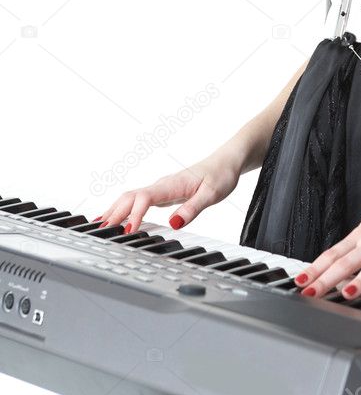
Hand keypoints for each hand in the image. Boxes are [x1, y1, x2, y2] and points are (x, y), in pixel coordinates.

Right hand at [94, 153, 241, 233]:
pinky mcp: (163, 193)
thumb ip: (193, 208)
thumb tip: (174, 224)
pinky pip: (138, 200)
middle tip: (101, 232)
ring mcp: (161, 189)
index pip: (145, 198)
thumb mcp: (213, 194)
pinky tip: (117, 218)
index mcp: (172, 184)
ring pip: (130, 197)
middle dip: (115, 213)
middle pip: (130, 197)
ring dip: (115, 210)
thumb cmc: (221, 175)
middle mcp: (162, 185)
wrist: (227, 161)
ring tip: (99, 226)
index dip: (134, 214)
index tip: (128, 231)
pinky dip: (124, 209)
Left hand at [293, 175, 360, 300]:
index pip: (332, 253)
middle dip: (326, 278)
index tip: (300, 280)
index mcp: (360, 234)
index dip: (315, 268)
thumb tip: (342, 268)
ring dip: (359, 281)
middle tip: (311, 292)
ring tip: (347, 294)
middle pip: (345, 261)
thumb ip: (358, 246)